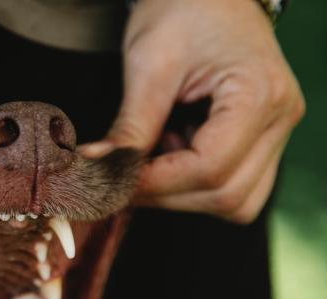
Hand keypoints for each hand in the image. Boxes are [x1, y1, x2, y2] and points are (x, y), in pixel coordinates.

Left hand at [81, 0, 304, 223]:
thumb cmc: (183, 9)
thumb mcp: (149, 65)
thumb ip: (130, 127)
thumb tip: (97, 170)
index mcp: (260, 94)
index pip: (210, 168)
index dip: (157, 184)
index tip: (113, 181)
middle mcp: (281, 119)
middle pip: (227, 195)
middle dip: (167, 195)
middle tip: (122, 179)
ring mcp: (278, 131)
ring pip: (237, 200)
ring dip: (183, 194)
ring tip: (151, 159)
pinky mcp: (264, 138)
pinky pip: (235, 185)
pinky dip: (195, 184)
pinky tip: (170, 154)